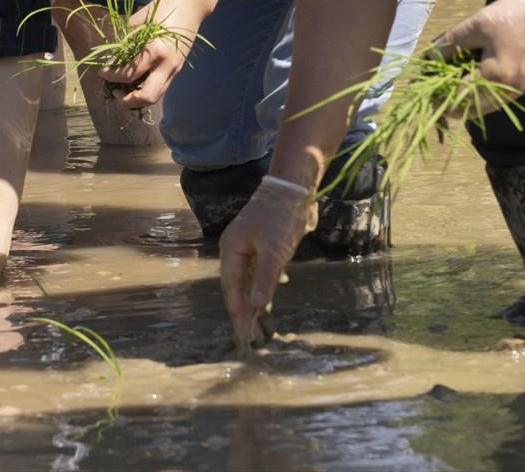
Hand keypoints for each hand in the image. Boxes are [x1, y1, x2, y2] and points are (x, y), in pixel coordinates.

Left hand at [94, 0, 205, 108]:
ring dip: (138, 98)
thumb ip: (125, 43)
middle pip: (145, 96)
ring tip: (124, 89)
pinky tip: (136, 82)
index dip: (111, 75)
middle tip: (114, 90)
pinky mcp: (177, 70)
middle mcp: (166, 65)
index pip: (128, 74)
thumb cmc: (161, 8)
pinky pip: (160, 87)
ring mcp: (174, 69)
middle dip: (126, 99)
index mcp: (155, 50)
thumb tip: (112, 60)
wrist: (190, 5)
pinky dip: (146, 90)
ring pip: (155, 97)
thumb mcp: (137, 23)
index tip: (101, 72)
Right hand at [218, 177, 316, 349]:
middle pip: (237, 288)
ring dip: (256, 302)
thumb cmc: (280, 218)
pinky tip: (270, 299)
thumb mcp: (273, 252)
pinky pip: (259, 272)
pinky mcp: (264, 244)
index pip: (231, 290)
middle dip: (245, 312)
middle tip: (254, 338)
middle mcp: (236, 250)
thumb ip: (263, 280)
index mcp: (232, 251)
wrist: (293, 187)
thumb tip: (254, 307)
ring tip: (264, 326)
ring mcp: (250, 247)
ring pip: (249, 281)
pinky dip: (264, 287)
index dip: (237, 314)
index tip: (244, 336)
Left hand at [431, 0, 524, 105]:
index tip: (424, 91)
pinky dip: (481, 97)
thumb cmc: (516, 16)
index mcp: (494, 77)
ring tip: (449, 88)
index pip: (459, 97)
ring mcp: (519, 91)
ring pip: (486, 108)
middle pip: (472, 110)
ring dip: (466, 102)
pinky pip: (497, 101)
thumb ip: (452, 42)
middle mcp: (507, 91)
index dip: (439, 96)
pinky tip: (471, 83)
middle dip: (450, 103)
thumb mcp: (478, 24)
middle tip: (435, 91)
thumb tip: (430, 55)